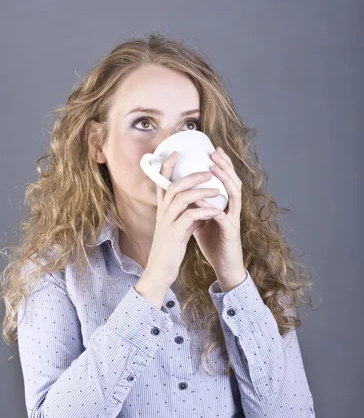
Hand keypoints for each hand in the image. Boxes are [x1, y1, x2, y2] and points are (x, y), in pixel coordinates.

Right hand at [144, 151, 222, 287]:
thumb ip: (186, 215)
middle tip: (209, 170)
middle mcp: (163, 213)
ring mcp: (168, 222)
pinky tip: (214, 210)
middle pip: (173, 185)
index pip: (162, 183)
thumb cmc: (170, 250)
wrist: (160, 272)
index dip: (167, 166)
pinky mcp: (175, 233)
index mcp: (162, 210)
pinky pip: (190, 216)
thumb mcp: (178, 229)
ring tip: (217, 189)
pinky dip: (203, 211)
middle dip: (191, 175)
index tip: (176, 153)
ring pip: (182, 197)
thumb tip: (199, 206)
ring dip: (200, 191)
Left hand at [192, 146, 245, 286]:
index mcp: (225, 205)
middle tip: (215, 151)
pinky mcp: (230, 232)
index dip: (221, 165)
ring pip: (234, 194)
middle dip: (225, 165)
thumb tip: (182, 194)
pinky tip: (201, 199)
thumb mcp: (203, 221)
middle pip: (233, 181)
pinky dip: (211, 207)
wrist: (224, 267)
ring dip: (224, 179)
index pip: (226, 180)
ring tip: (214, 167)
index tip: (212, 150)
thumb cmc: (214, 244)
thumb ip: (196, 207)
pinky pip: (222, 217)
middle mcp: (232, 209)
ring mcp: (233, 220)